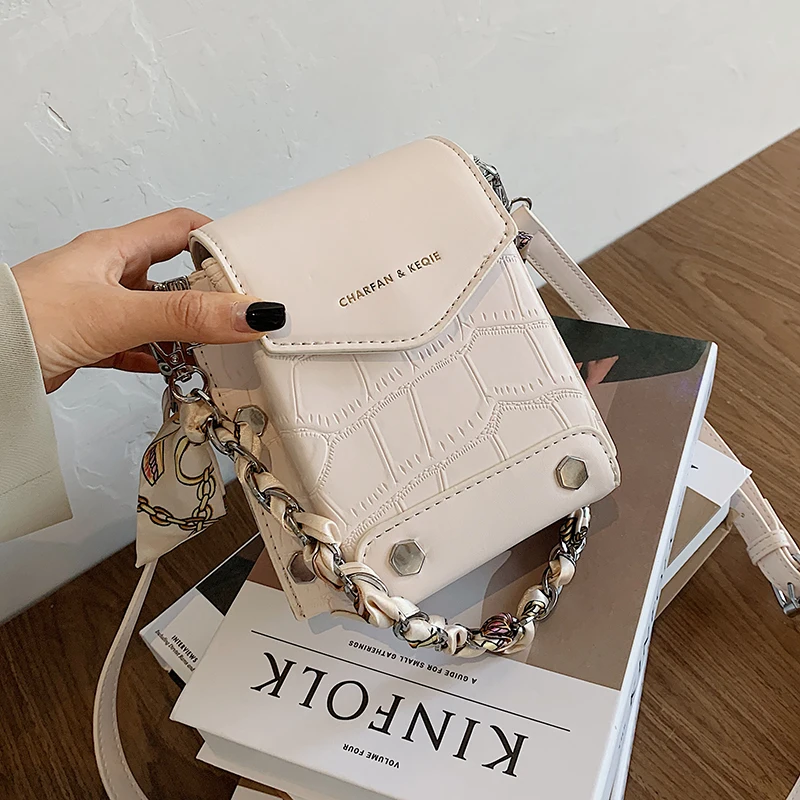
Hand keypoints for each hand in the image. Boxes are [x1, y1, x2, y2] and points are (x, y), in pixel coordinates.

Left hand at [12, 208, 284, 391]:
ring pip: (156, 313)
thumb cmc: (26, 318)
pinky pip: (137, 345)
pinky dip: (158, 356)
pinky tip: (172, 368)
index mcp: (114, 249)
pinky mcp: (89, 340)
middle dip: (207, 292)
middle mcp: (108, 274)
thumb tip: (247, 312)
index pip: (178, 228)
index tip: (248, 261)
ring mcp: (98, 308)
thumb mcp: (118, 313)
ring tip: (214, 346)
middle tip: (237, 313)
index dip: (216, 239)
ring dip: (184, 330)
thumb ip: (185, 315)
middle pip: (173, 274)